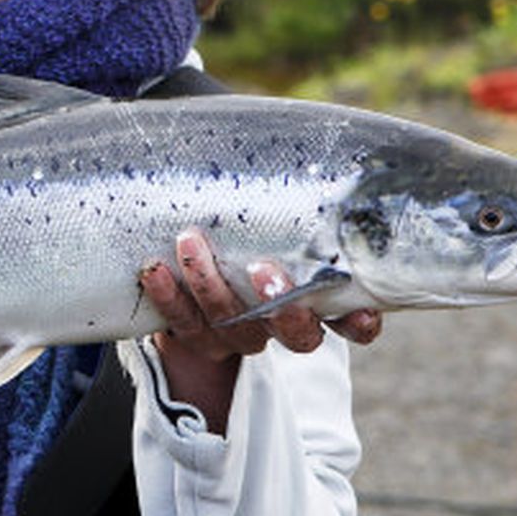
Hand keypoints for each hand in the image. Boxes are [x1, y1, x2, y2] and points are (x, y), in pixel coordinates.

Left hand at [139, 229, 381, 430]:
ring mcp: (233, 336)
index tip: (362, 314)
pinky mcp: (192, 336)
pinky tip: (154, 269)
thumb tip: (331, 180)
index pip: (349, 323)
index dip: (358, 324)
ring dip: (210, 283)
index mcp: (312, 310)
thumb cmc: (250, 252)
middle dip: (282, 305)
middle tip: (266, 271)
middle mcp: (276, 329)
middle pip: (290, 332)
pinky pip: (180, 322)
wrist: (194, 308)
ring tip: (191, 242)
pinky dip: (166, 295)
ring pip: (229, 321)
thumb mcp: (284, 242)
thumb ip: (303, 224)